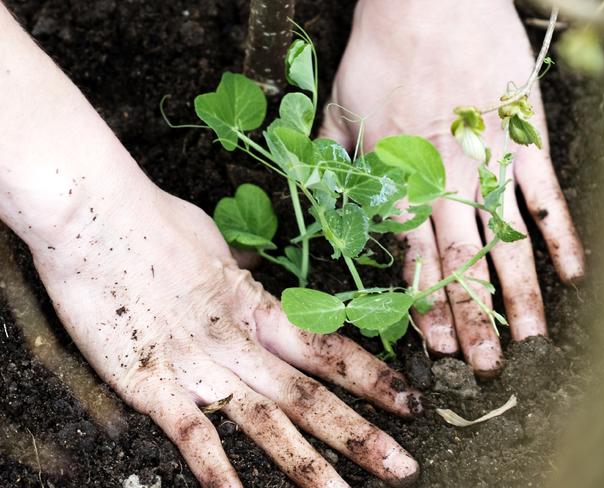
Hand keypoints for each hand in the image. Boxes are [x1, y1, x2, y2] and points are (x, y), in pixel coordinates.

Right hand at [31, 182, 420, 487]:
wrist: (97, 216)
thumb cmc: (154, 223)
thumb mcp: (214, 248)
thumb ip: (236, 278)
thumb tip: (251, 281)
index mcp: (256, 307)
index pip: (327, 350)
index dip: (372, 378)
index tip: (410, 401)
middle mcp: (240, 342)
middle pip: (310, 396)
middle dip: (360, 434)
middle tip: (403, 465)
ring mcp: (199, 366)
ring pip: (267, 423)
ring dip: (309, 465)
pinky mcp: (153, 383)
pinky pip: (192, 436)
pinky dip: (217, 472)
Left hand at [320, 0, 584, 375]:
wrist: (430, 0)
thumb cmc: (379, 53)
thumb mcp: (337, 109)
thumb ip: (332, 159)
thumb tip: (320, 196)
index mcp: (398, 182)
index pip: (412, 260)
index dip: (425, 307)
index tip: (438, 347)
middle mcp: (443, 184)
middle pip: (459, 264)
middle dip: (473, 319)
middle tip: (486, 366)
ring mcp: (488, 163)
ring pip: (504, 242)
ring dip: (518, 295)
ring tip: (531, 339)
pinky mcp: (523, 138)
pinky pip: (544, 195)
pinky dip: (560, 235)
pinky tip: (572, 273)